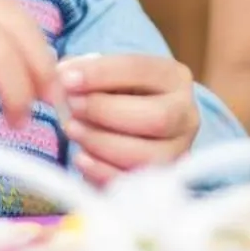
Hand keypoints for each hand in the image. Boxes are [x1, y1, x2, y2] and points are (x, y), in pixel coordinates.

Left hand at [58, 53, 198, 185]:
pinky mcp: (162, 180)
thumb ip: (85, 70)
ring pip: (146, 154)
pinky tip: (81, 157)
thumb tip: (63, 75)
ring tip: (72, 129)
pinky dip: (102, 171)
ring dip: (101, 141)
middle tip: (72, 106)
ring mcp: (179, 151)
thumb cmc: (118, 95)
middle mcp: (186, 115)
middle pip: (156, 116)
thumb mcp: (107, 75)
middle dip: (105, 111)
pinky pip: (133, 181)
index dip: (101, 73)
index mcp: (175, 77)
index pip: (141, 69)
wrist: (132, 127)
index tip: (66, 78)